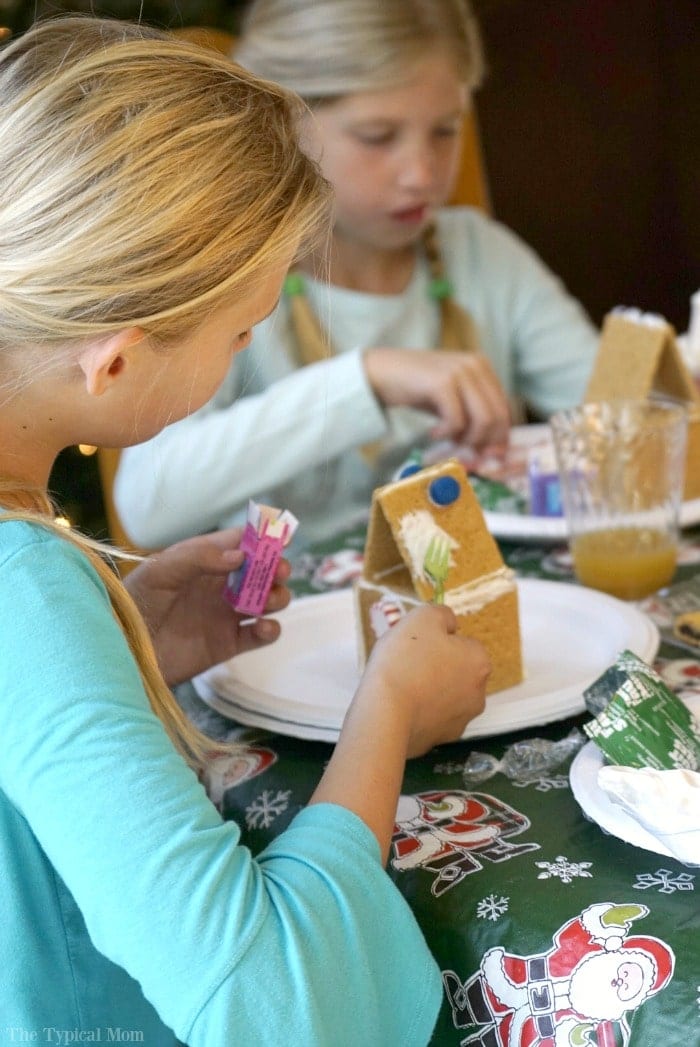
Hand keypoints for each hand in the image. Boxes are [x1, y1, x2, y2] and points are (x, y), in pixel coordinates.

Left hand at [124, 529, 290, 685]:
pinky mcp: (228, 644)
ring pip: (267, 600)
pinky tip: (263, 627)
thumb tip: (240, 556)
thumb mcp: (160, 572)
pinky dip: (271, 630)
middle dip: (276, 568)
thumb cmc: (133, 604)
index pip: (239, 542)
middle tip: (278, 572)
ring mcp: (226, 614)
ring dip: (277, 597)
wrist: (121, 652)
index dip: (262, 538)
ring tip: (267, 601)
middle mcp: (219, 585)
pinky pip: (261, 635)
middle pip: (261, 571)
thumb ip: (198, 558)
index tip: (279, 539)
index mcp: (203, 561)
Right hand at [355, 604, 490, 756]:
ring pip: (444, 695)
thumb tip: (450, 624)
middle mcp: (479, 693)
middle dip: (436, 666)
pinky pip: (431, 718)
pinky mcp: (441, 739)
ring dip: (429, 690)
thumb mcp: (423, 617)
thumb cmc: (405, 660)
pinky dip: (419, 712)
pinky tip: (400, 707)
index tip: (415, 645)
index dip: (437, 641)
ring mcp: (461, 720)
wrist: (385, 713)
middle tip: (406, 664)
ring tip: (400, 686)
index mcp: (479, 661)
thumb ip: (442, 615)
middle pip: (456, 670)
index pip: (462, 643)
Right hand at [363, 347, 510, 448]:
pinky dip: (447, 434)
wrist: (381, 372)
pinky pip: (457, 421)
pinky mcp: (442, 383)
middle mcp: (476, 365)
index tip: (483, 455)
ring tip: (448, 441)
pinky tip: (433, 432)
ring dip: (467, 440)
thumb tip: (492, 449)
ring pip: (483, 420)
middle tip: (464, 452)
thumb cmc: (417, 389)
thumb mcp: (451, 400)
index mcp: (482, 366)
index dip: (498, 437)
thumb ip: (472, 417)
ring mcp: (460, 372)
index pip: (504, 409)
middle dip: (483, 443)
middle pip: (497, 417)